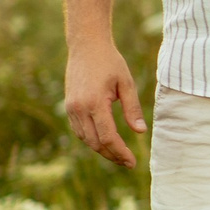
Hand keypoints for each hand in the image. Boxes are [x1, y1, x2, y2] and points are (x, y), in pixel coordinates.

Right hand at [66, 38, 143, 168]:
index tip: (133, 162)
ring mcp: (71, 108)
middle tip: (128, 163)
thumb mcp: (126, 83)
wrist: (86, 46)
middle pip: (95, 143)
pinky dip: (91, 139)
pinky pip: (79, 130)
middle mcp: (79, 108)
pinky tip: (105, 142)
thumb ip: (132, 109)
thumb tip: (140, 132)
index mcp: (95, 103)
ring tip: (119, 155)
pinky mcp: (69, 106)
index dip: (120, 153)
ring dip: (101, 150)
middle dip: (112, 155)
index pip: (108, 137)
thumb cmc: (110, 62)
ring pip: (85, 139)